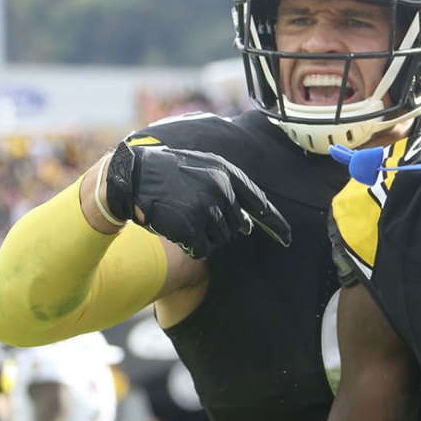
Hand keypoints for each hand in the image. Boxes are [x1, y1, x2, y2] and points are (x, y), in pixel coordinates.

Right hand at [105, 141, 291, 258]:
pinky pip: (203, 250)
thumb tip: (247, 227)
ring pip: (220, 240)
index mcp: (227, 173)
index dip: (275, 224)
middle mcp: (222, 190)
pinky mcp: (191, 226)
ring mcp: (208, 208)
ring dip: (203, 235)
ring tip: (182, 217)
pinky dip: (192, 246)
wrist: (133, 176)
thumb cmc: (168, 175)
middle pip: (236, 227)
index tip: (288, 240)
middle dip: (218, 227)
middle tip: (192, 213)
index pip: (259, 203)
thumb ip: (228, 193)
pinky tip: (177, 231)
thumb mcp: (202, 171)